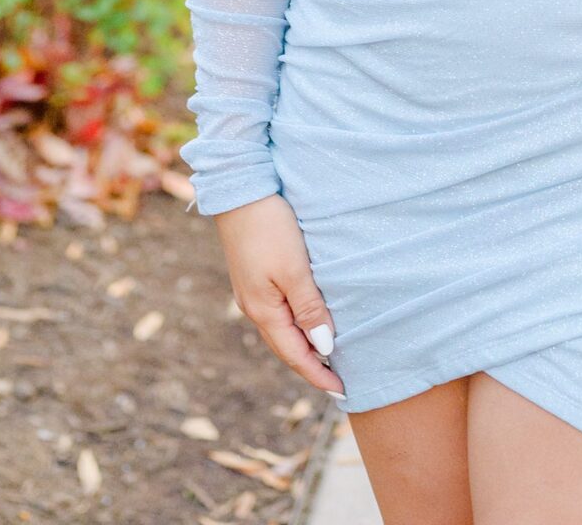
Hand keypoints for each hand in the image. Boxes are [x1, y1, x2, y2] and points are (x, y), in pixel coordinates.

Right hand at [213, 193, 343, 396]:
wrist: (239, 189)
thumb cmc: (269, 227)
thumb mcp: (294, 269)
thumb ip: (309, 309)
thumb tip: (323, 347)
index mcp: (263, 310)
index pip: (294, 355)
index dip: (318, 375)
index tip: (342, 391)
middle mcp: (254, 306)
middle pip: (286, 347)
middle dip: (311, 365)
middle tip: (338, 380)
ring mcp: (252, 291)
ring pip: (282, 329)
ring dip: (303, 345)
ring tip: (327, 355)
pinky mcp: (255, 275)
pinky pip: (278, 311)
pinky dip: (295, 324)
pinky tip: (308, 319)